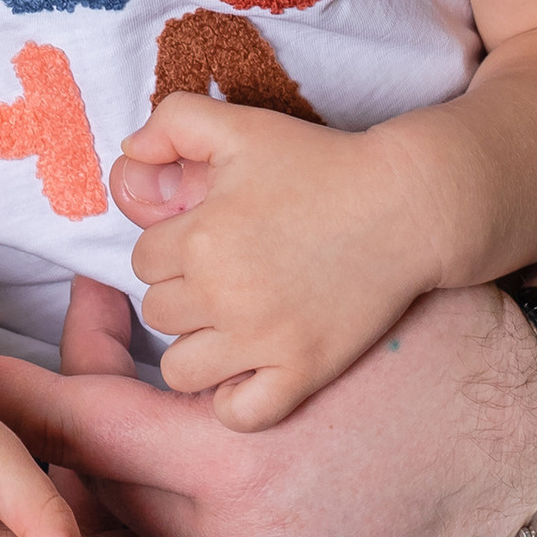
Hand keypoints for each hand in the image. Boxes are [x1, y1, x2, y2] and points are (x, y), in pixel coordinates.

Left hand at [0, 274, 536, 536]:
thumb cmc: (425, 355)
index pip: (74, 430)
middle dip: (47, 469)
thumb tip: (86, 332)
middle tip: (16, 425)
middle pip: (91, 522)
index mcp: (233, 470)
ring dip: (104, 530)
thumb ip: (176, 359)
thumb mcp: (294, 338)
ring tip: (82, 481)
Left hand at [113, 96, 456, 427]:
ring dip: (198, 346)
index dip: (173, 248)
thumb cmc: (321, 163)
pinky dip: (236, 399)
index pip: (143, 261)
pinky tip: (252, 368)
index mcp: (201, 236)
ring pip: (180, 369)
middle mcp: (224, 293)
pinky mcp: (304, 370)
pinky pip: (239, 414)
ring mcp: (264, 339)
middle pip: (159, 313)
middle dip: (185, 293)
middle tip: (231, 273)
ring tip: (233, 321)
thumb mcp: (240, 125)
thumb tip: (129, 154)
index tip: (212, 238)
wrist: (406, 205)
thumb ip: (172, 122)